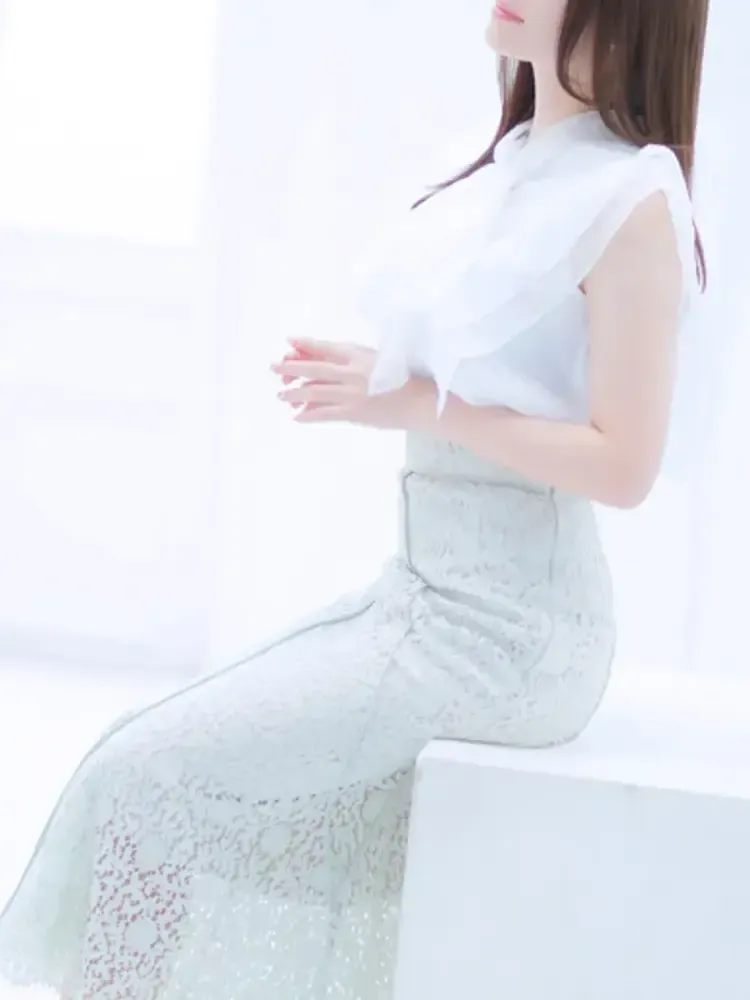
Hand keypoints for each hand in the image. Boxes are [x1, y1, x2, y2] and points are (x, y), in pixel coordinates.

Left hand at [271, 337, 434, 430]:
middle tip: (274, 366)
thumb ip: (354, 357)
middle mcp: (351, 373)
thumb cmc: (403, 377)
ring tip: (281, 394)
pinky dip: (308, 414)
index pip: (324, 348)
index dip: (304, 344)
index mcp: (358, 355)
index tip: (288, 341)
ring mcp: (350, 394)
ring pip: (314, 392)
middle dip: (290, 367)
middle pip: (313, 369)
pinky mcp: (353, 413)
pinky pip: (324, 414)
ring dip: (294, 393)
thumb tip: (326, 359)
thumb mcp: (378, 358)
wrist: (420, 402)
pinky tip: (297, 416)